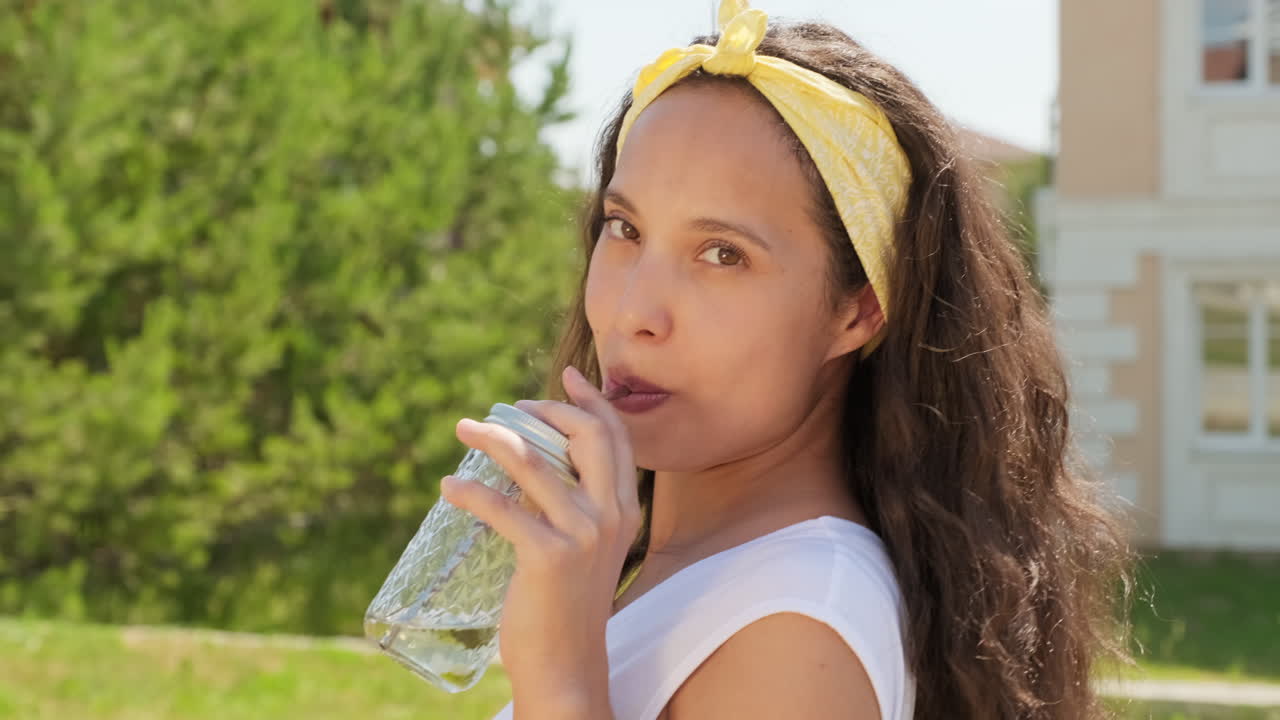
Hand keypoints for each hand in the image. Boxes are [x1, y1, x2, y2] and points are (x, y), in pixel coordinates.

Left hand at [440, 364, 640, 710]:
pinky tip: (449, 486)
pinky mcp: (548, 555)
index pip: (616, 438)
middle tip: (510, 408)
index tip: (570, 375)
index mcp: (625, 509)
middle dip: (547, 410)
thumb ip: (571, 504)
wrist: (566, 664)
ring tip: (465, 428)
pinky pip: (502, 508)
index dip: (592, 401)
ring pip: (534, 463)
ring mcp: (582, 534)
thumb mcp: (584, 546)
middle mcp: (610, 515)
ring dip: (493, 438)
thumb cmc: (567, 604)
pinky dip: (469, 493)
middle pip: (587, 436)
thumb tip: (527, 463)